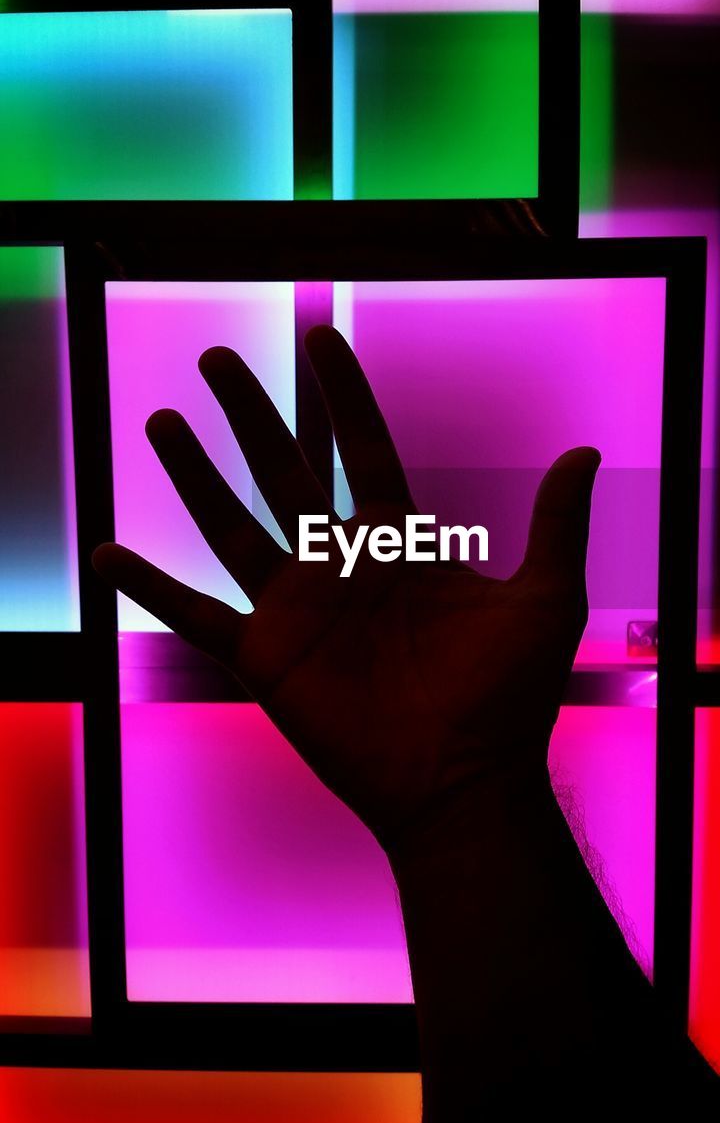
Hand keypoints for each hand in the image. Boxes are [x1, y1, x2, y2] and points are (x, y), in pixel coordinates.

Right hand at [93, 327, 599, 850]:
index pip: (360, 450)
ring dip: (194, 475)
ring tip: (162, 421)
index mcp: (398, 542)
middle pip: (285, 470)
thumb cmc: (509, 697)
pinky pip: (195, 613)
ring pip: (232, 524)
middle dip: (251, 413)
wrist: (466, 781)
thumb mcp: (544, 599)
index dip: (341, 396)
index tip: (319, 341)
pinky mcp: (265, 655)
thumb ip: (554, 523)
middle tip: (216, 359)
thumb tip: (583, 452)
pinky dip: (150, 587)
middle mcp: (340, 565)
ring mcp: (297, 608)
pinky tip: (108, 554)